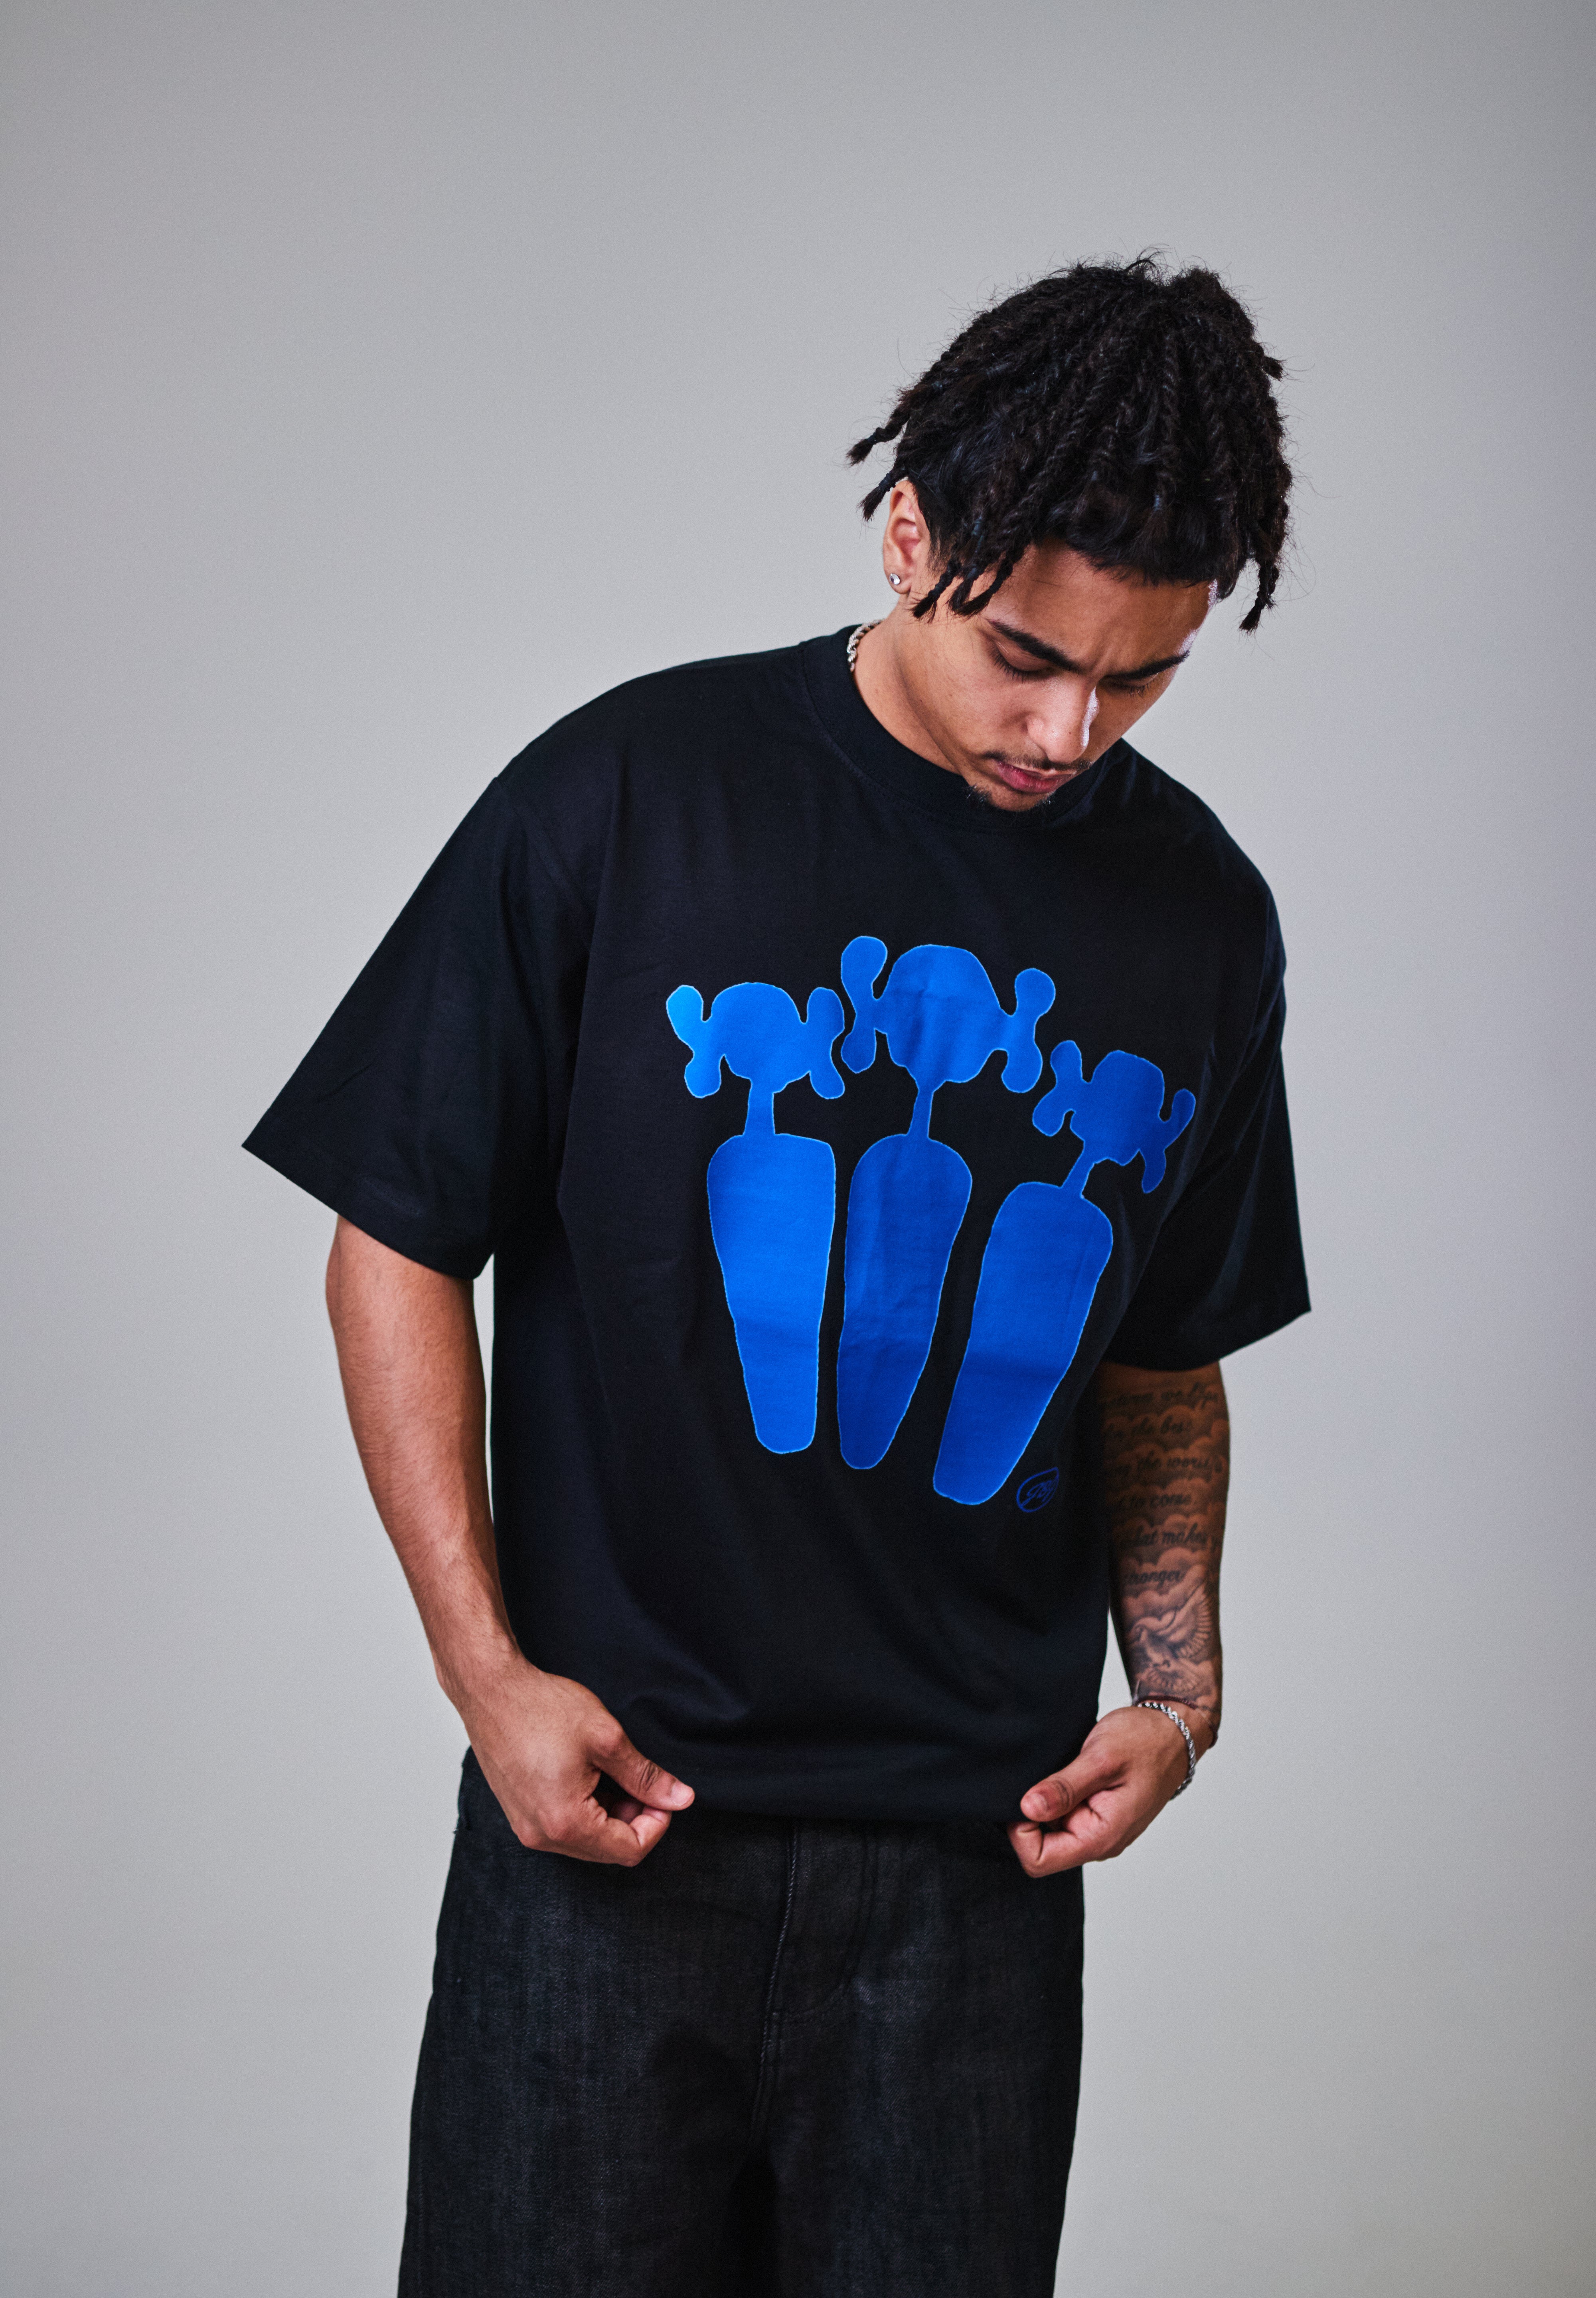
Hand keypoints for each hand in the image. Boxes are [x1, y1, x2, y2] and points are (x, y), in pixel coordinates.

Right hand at [456, 1653, 693, 1865]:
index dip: (657, 1824)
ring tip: (612, 1770)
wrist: (491, 1690)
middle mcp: (542, 1836)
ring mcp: (527, 1828)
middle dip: (635, 1818)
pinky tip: (590, 1774)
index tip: (663, 1793)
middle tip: (641, 1779)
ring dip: (611, 1813)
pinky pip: (565, 1828)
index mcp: (565, 1823)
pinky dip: (587, 1809)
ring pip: (588, 1841)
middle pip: (608, 1850)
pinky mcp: (520, 1815)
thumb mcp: (606, 1738)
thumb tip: (681, 1799)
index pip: (629, 1850)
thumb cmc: (542, 1708)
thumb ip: (645, 1776)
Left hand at [1008, 1703, 1205, 1876]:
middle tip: (1042, 1776)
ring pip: (1049, 1828)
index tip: (1025, 1795)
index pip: (1039, 1860)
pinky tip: (1064, 1770)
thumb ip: (1064, 1787)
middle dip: (1032, 1814)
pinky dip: (1055, 1794)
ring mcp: (1096, 1828)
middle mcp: (1098, 1840)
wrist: (1171, 1733)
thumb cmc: (1144, 1743)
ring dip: (1045, 1801)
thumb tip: (1027, 1808)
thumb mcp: (1101, 1759)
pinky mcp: (1094, 1813)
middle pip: (1040, 1846)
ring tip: (1059, 1769)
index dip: (1020, 1831)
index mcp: (1101, 1838)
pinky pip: (1061, 1812)